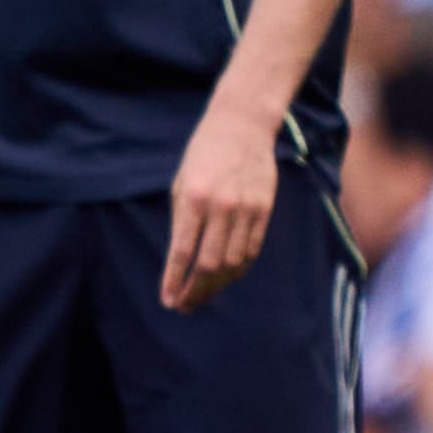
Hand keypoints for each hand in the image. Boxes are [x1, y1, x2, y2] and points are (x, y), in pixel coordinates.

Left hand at [163, 97, 280, 310]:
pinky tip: (224, 279)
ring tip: (201, 296)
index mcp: (193, 199)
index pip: (182, 251)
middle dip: (195, 290)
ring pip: (233, 262)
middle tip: (184, 306)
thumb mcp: (181, 184)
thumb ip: (181, 221)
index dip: (174, 279)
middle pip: (210, 264)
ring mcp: (247, 209)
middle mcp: (222, 207)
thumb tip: (180, 260)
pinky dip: (237, 269)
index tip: (167, 300)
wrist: (241, 127)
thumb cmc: (202, 156)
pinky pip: (251, 250)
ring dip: (216, 285)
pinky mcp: (265, 210)